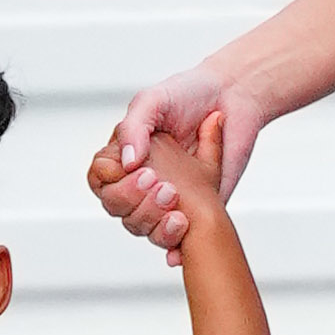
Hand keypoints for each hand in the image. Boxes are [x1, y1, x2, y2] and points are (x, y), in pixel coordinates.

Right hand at [95, 67, 268, 250]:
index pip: (100, 181)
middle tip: (162, 183)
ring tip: (175, 196)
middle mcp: (140, 177)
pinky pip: (173, 238)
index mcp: (126, 154)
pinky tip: (182, 222)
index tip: (141, 170)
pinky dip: (172, 240)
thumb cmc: (189, 94)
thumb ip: (133, 128)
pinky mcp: (192, 209)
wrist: (233, 98)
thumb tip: (127, 164)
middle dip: (135, 200)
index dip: (113, 182)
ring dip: (153, 218)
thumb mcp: (153, 101)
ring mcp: (164, 196)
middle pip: (117, 207)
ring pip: (140, 226)